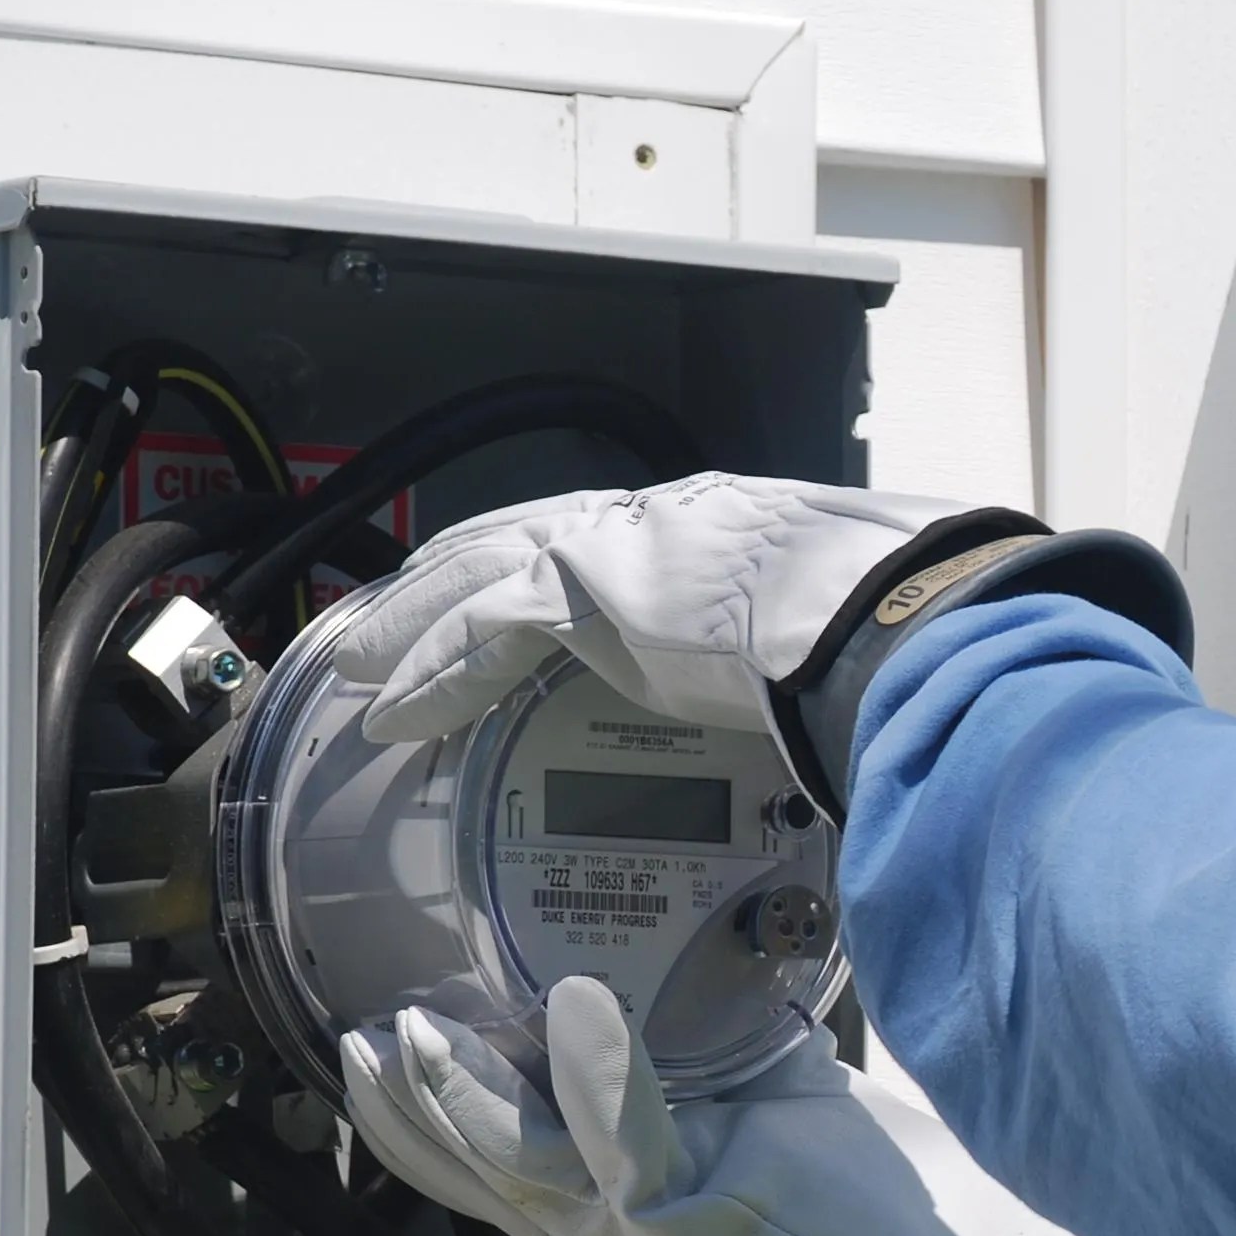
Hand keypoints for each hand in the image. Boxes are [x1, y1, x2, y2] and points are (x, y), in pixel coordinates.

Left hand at [332, 474, 968, 744]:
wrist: (881, 616)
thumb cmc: (881, 629)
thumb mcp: (824, 635)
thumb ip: (792, 662)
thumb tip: (820, 714)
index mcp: (703, 525)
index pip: (587, 539)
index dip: (524, 563)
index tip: (489, 588)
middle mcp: (644, 522)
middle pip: (506, 541)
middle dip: (438, 581)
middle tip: (383, 615)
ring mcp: (608, 548)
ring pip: (470, 578)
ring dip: (405, 624)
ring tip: (354, 661)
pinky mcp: (583, 591)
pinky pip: (478, 636)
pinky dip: (428, 676)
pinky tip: (392, 713)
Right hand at [339, 976, 1094, 1235]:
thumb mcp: (796, 1137)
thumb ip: (731, 1078)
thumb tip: (707, 995)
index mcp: (641, 1229)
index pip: (513, 1172)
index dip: (438, 1121)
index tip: (379, 1053)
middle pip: (492, 1177)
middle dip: (415, 1113)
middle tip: (353, 1041)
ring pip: (534, 1171)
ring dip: (469, 1098)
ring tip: (413, 1031)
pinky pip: (638, 1158)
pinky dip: (602, 1086)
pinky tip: (577, 1015)